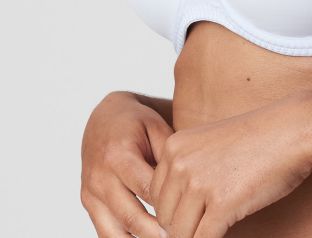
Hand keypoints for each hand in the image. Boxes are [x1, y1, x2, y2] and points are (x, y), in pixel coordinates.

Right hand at [81, 91, 173, 237]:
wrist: (104, 118)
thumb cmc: (137, 122)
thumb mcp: (157, 128)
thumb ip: (169, 156)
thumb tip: (185, 187)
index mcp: (119, 155)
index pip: (147, 189)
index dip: (169, 206)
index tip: (190, 216)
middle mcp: (100, 177)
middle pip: (131, 215)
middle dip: (156, 233)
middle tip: (182, 237)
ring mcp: (91, 193)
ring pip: (114, 231)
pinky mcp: (88, 203)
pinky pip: (104, 232)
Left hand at [150, 91, 311, 237]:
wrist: (293, 129)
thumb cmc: (259, 138)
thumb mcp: (210, 145)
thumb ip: (187, 170)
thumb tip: (170, 214)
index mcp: (174, 146)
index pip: (155, 196)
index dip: (174, 211)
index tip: (195, 213)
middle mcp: (180, 163)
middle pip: (164, 218)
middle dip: (183, 227)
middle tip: (207, 223)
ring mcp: (199, 184)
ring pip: (179, 234)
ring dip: (197, 236)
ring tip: (217, 227)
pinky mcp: (221, 204)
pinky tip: (225, 235)